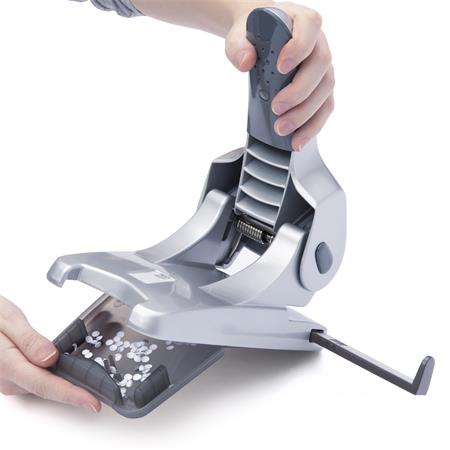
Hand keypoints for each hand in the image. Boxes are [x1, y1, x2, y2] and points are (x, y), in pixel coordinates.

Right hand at [0, 295, 100, 411]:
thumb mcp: (8, 320)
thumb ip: (29, 340)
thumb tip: (50, 357)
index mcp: (7, 365)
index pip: (46, 384)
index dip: (72, 395)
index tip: (92, 403)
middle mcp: (7, 379)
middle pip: (48, 387)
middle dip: (75, 388)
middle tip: (102, 387)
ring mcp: (8, 380)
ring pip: (44, 383)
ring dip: (65, 381)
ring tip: (89, 377)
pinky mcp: (11, 376)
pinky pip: (37, 378)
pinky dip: (54, 375)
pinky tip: (66, 368)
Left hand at [225, 2, 333, 150]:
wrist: (263, 38)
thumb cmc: (256, 34)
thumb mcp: (239, 35)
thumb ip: (238, 46)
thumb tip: (245, 62)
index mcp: (303, 22)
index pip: (309, 29)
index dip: (298, 48)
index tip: (281, 67)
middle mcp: (319, 44)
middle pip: (320, 68)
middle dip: (299, 92)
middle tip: (277, 107)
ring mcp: (322, 68)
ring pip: (325, 92)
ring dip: (305, 115)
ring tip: (283, 129)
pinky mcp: (320, 89)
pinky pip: (324, 109)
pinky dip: (312, 127)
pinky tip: (298, 140)